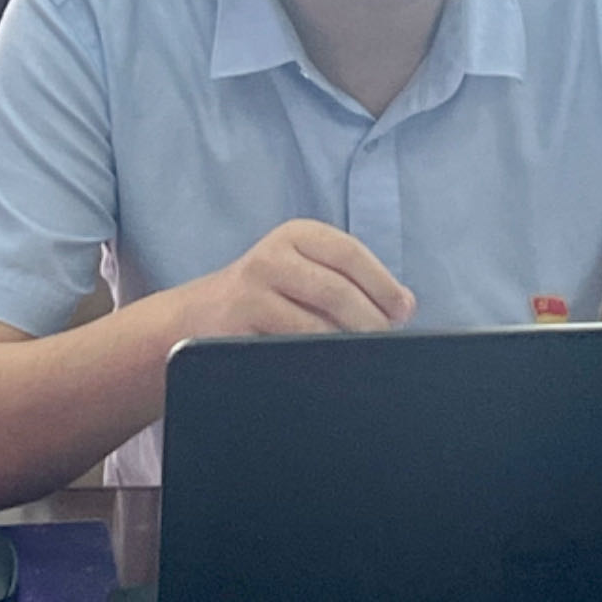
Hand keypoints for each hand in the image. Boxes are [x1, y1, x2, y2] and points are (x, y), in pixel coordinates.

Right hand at [176, 219, 415, 337]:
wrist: (196, 316)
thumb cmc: (268, 296)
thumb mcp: (304, 271)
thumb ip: (352, 281)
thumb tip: (405, 305)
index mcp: (297, 234)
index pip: (350, 254)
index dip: (382, 284)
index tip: (403, 312)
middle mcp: (273, 255)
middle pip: (337, 290)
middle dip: (370, 322)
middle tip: (385, 343)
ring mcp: (251, 289)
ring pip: (316, 324)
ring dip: (347, 346)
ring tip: (361, 358)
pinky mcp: (238, 326)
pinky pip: (290, 348)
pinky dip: (317, 360)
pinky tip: (328, 366)